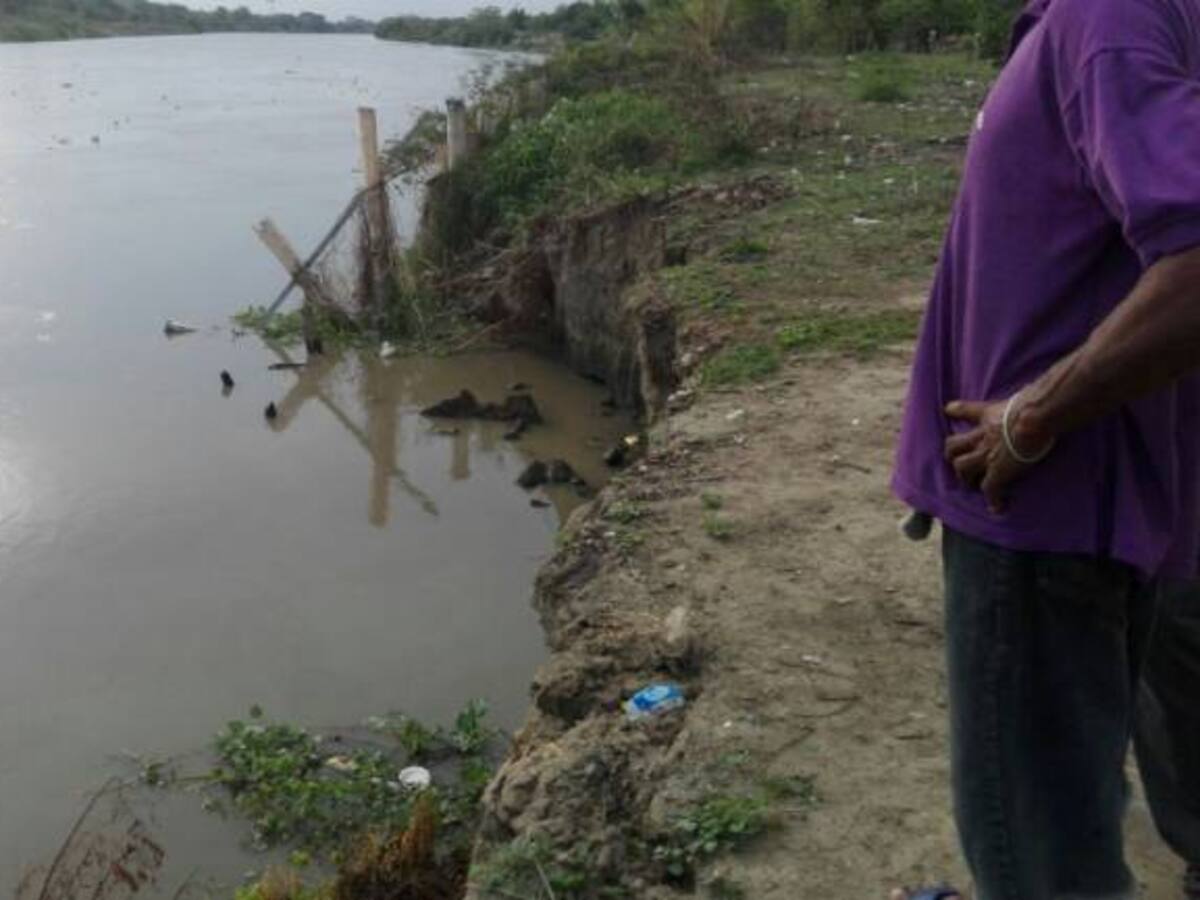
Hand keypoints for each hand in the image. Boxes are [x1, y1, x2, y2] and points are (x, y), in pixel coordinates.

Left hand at [943, 396, 1050, 513]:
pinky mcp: (998, 472)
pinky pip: (989, 490)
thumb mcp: (1020, 396)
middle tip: (963, 466)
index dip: (957, 410)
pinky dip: (993, 500)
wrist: (1036, 417)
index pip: (966, 410)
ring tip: (974, 486)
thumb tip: (1026, 392)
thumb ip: (1017, 397)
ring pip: (962, 468)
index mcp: (987, 417)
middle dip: (954, 457)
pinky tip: (999, 508)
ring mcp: (986, 455)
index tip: (949, 411)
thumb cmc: (1032, 405)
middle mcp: (981, 437)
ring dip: (966, 478)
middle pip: (953, 447)